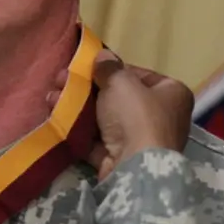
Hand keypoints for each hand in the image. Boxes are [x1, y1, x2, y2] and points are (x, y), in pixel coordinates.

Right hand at [47, 50, 193, 180]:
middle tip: (61, 79)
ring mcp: (140, 140)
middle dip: (87, 88)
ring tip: (51, 96)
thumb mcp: (121, 82)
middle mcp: (161, 116)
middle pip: (119, 97)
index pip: (139, 76)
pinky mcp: (121, 159)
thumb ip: (109, 67)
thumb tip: (103, 56)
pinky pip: (97, 139)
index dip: (111, 70)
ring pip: (104, 118)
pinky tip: (56, 116)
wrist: (134, 168)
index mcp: (172, 93)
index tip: (87, 67)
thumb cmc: (136, 116)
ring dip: (78, 106)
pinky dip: (78, 128)